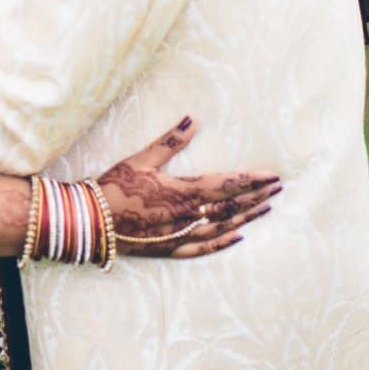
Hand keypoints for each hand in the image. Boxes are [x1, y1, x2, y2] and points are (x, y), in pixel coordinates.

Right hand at [96, 115, 280, 257]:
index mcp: (181, 192)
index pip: (225, 185)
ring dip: (246, 217)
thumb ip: (169, 142)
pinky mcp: (170, 248)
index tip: (272, 175)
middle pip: (230, 206)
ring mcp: (180, 235)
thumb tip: (191, 121)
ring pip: (222, 227)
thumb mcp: (140, 160)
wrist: (90, 220)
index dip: (250, 180)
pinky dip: (223, 242)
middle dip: (255, 196)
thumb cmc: (112, 187)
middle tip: (277, 188)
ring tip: (266, 208)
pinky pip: (203, 247)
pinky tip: (238, 237)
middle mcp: (186, 216)